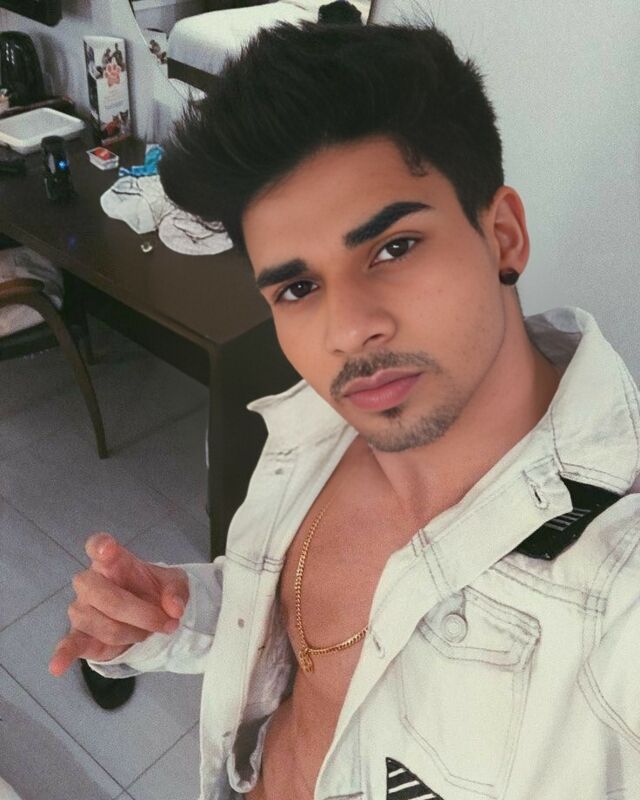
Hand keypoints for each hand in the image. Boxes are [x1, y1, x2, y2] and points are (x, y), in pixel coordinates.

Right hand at [49, 532, 188, 676]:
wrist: (149, 615)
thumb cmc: (155, 590)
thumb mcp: (175, 584)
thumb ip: (177, 591)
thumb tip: (174, 609)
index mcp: (113, 561)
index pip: (98, 545)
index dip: (101, 546)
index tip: (108, 549)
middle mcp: (90, 581)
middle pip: (103, 594)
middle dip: (139, 612)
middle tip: (165, 623)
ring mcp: (81, 609)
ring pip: (103, 624)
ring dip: (132, 633)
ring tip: (146, 633)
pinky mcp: (79, 635)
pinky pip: (69, 644)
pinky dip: (64, 655)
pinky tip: (58, 665)